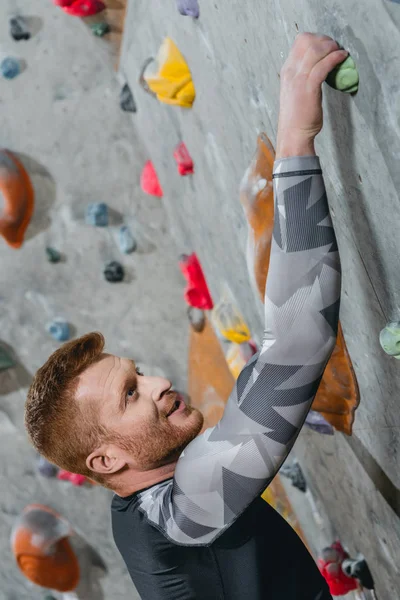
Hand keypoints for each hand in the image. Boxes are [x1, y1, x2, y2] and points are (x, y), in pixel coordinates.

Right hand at [276, 33, 347, 157]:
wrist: (293, 134)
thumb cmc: (296, 116)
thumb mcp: (296, 90)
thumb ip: (303, 76)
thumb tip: (319, 66)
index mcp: (287, 71)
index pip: (300, 41)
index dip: (317, 38)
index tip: (328, 46)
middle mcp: (291, 72)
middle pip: (307, 40)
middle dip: (326, 40)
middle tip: (336, 48)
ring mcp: (299, 79)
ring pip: (316, 50)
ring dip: (332, 47)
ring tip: (340, 52)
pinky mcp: (309, 88)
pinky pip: (323, 65)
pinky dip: (335, 58)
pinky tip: (342, 58)